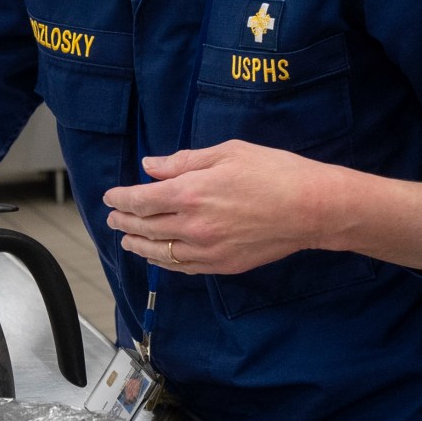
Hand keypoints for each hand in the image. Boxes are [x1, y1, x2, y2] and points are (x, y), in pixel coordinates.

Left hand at [102, 140, 337, 274]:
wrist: (311, 209)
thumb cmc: (274, 173)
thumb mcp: (227, 153)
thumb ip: (184, 161)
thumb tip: (151, 167)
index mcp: (190, 192)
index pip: (140, 200)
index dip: (120, 199)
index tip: (110, 196)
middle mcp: (192, 225)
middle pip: (144, 227)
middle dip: (124, 221)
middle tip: (113, 217)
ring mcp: (207, 249)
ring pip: (159, 252)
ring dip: (138, 245)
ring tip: (127, 239)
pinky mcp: (222, 264)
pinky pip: (182, 267)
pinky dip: (164, 262)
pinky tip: (157, 257)